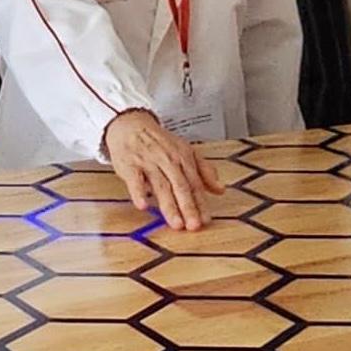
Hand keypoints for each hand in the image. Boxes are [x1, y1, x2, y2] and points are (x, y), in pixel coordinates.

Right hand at [103, 110, 223, 231]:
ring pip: (161, 186)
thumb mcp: (185, 151)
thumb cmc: (159, 142)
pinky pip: (135, 180)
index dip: (201, 203)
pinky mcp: (130, 166)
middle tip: (193, 226)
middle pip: (181, 186)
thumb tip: (220, 189)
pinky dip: (138, 192)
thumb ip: (204, 171)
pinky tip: (143, 205)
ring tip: (176, 223)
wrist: (130, 125)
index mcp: (184, 158)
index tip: (206, 220)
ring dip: (169, 206)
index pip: (195, 184)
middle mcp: (168, 160)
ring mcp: (149, 163)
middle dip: (188, 207)